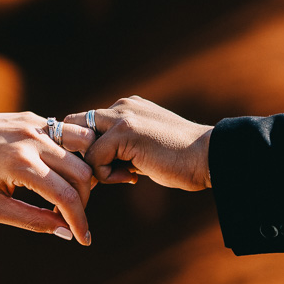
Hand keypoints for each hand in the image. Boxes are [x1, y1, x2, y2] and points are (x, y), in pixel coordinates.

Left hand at [0, 101, 95, 243]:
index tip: (83, 240)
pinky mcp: (31, 117)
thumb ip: (32, 221)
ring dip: (83, 172)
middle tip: (68, 217)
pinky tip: (54, 172)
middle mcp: (33, 139)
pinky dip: (69, 155)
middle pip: (82, 172)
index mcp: (21, 164)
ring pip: (82, 146)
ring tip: (68, 192)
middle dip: (83, 200)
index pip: (68, 197)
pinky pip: (65, 135)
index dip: (80, 222)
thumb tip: (65, 233)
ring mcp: (34, 123)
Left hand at [65, 96, 212, 190]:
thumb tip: (93, 163)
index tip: (103, 170)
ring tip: (123, 176)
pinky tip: (133, 178)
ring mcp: (122, 117)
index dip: (86, 148)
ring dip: (95, 167)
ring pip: (82, 143)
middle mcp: (122, 106)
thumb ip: (121, 148)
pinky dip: (108, 176)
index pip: (86, 122)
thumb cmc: (180, 160)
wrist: (209, 157)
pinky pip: (94, 159)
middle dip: (80, 153)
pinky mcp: (124, 132)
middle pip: (74, 125)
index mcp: (127, 107)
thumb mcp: (144, 149)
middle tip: (99, 175)